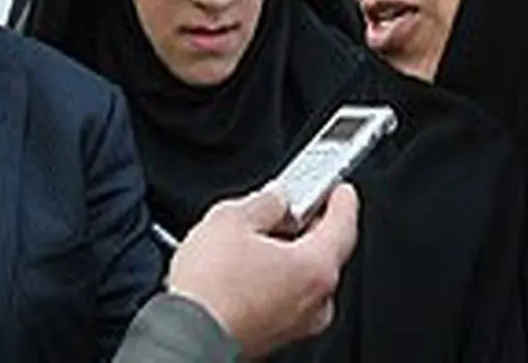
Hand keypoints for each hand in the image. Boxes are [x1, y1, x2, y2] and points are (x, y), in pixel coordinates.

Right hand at [166, 184, 358, 358]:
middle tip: (290, 208)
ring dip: (288, 256)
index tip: (341, 189)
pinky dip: (274, 281)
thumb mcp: (232, 220)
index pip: (345, 225)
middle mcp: (315, 301)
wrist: (183, 338)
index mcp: (316, 268)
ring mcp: (296, 324)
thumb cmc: (209, 291)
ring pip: (303, 279)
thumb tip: (275, 198)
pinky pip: (285, 299)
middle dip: (309, 228)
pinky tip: (246, 270)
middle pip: (325, 253)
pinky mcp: (273, 337)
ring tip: (257, 239)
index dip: (343, 201)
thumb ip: (264, 202)